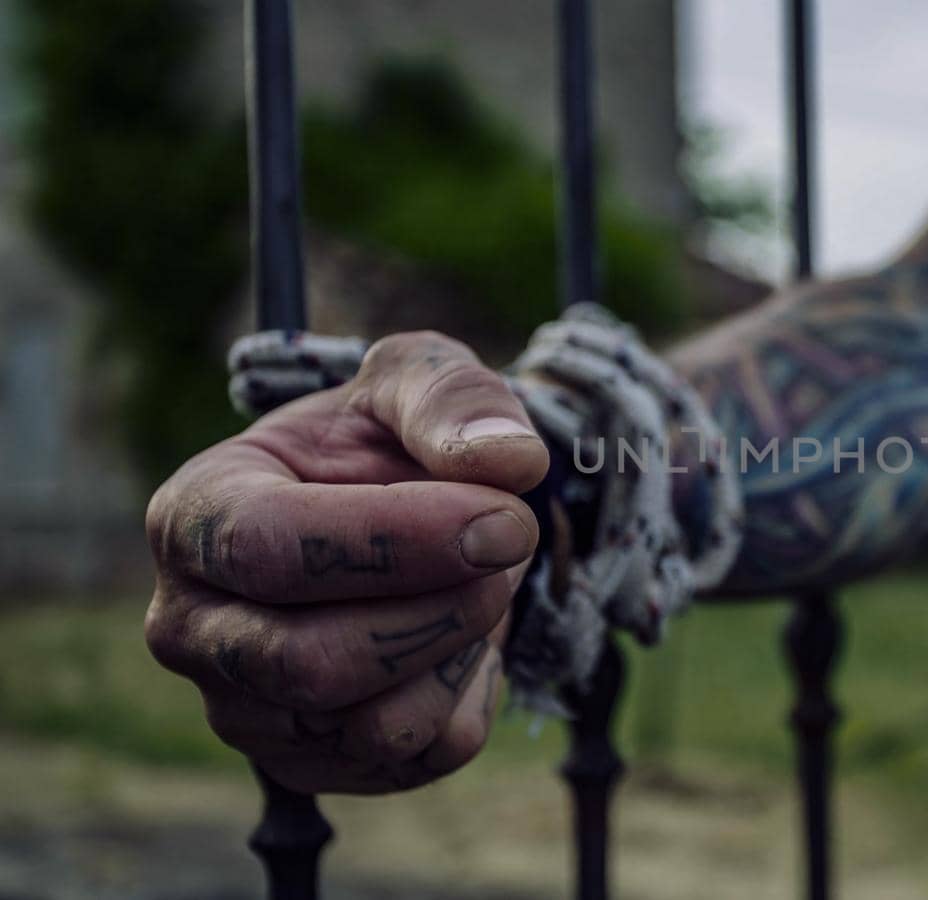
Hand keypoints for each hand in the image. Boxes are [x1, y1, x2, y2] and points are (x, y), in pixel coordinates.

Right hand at [144, 332, 548, 793]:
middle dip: (442, 608)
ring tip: (482, 582)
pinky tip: (463, 635)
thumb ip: (454, 399)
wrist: (406, 510)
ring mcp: (246, 710)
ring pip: (373, 726)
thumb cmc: (386, 438)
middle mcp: (192, 628)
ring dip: (462, 648)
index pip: (267, 549)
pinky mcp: (313, 763)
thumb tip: (510, 460)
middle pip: (312, 662)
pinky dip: (471, 693)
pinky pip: (418, 756)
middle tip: (512, 545)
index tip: (506, 517)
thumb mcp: (416, 379)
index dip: (396, 541)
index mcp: (194, 516)